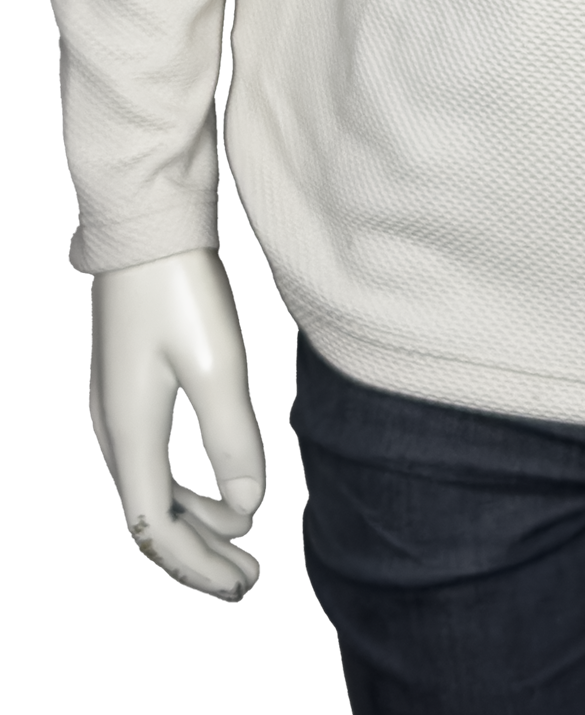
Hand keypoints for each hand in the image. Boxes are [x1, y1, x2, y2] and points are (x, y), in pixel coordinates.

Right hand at [90, 247, 266, 600]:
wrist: (143, 225)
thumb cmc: (179, 289)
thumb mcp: (215, 363)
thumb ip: (231, 438)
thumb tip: (248, 507)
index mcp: (130, 434)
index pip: (155, 530)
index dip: (197, 566)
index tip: (242, 583)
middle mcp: (112, 430)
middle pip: (149, 518)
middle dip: (198, 554)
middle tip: (246, 578)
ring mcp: (115, 408)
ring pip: (150, 489)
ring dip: (194, 520)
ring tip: (239, 539)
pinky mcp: (127, 386)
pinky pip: (151, 460)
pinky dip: (185, 486)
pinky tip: (220, 487)